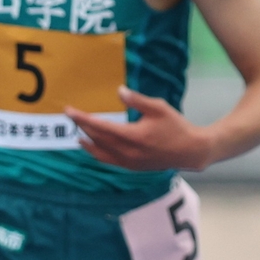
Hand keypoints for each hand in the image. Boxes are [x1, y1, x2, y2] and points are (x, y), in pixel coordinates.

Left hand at [74, 87, 215, 172]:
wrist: (190, 151)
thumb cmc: (176, 126)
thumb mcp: (159, 108)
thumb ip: (137, 100)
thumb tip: (119, 92)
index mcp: (133, 136)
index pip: (101, 127)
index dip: (83, 118)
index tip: (69, 110)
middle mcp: (127, 152)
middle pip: (97, 139)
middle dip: (82, 127)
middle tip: (70, 116)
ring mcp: (129, 162)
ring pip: (100, 153)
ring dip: (87, 141)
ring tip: (77, 131)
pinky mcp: (132, 167)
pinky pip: (108, 160)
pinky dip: (96, 152)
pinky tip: (91, 145)